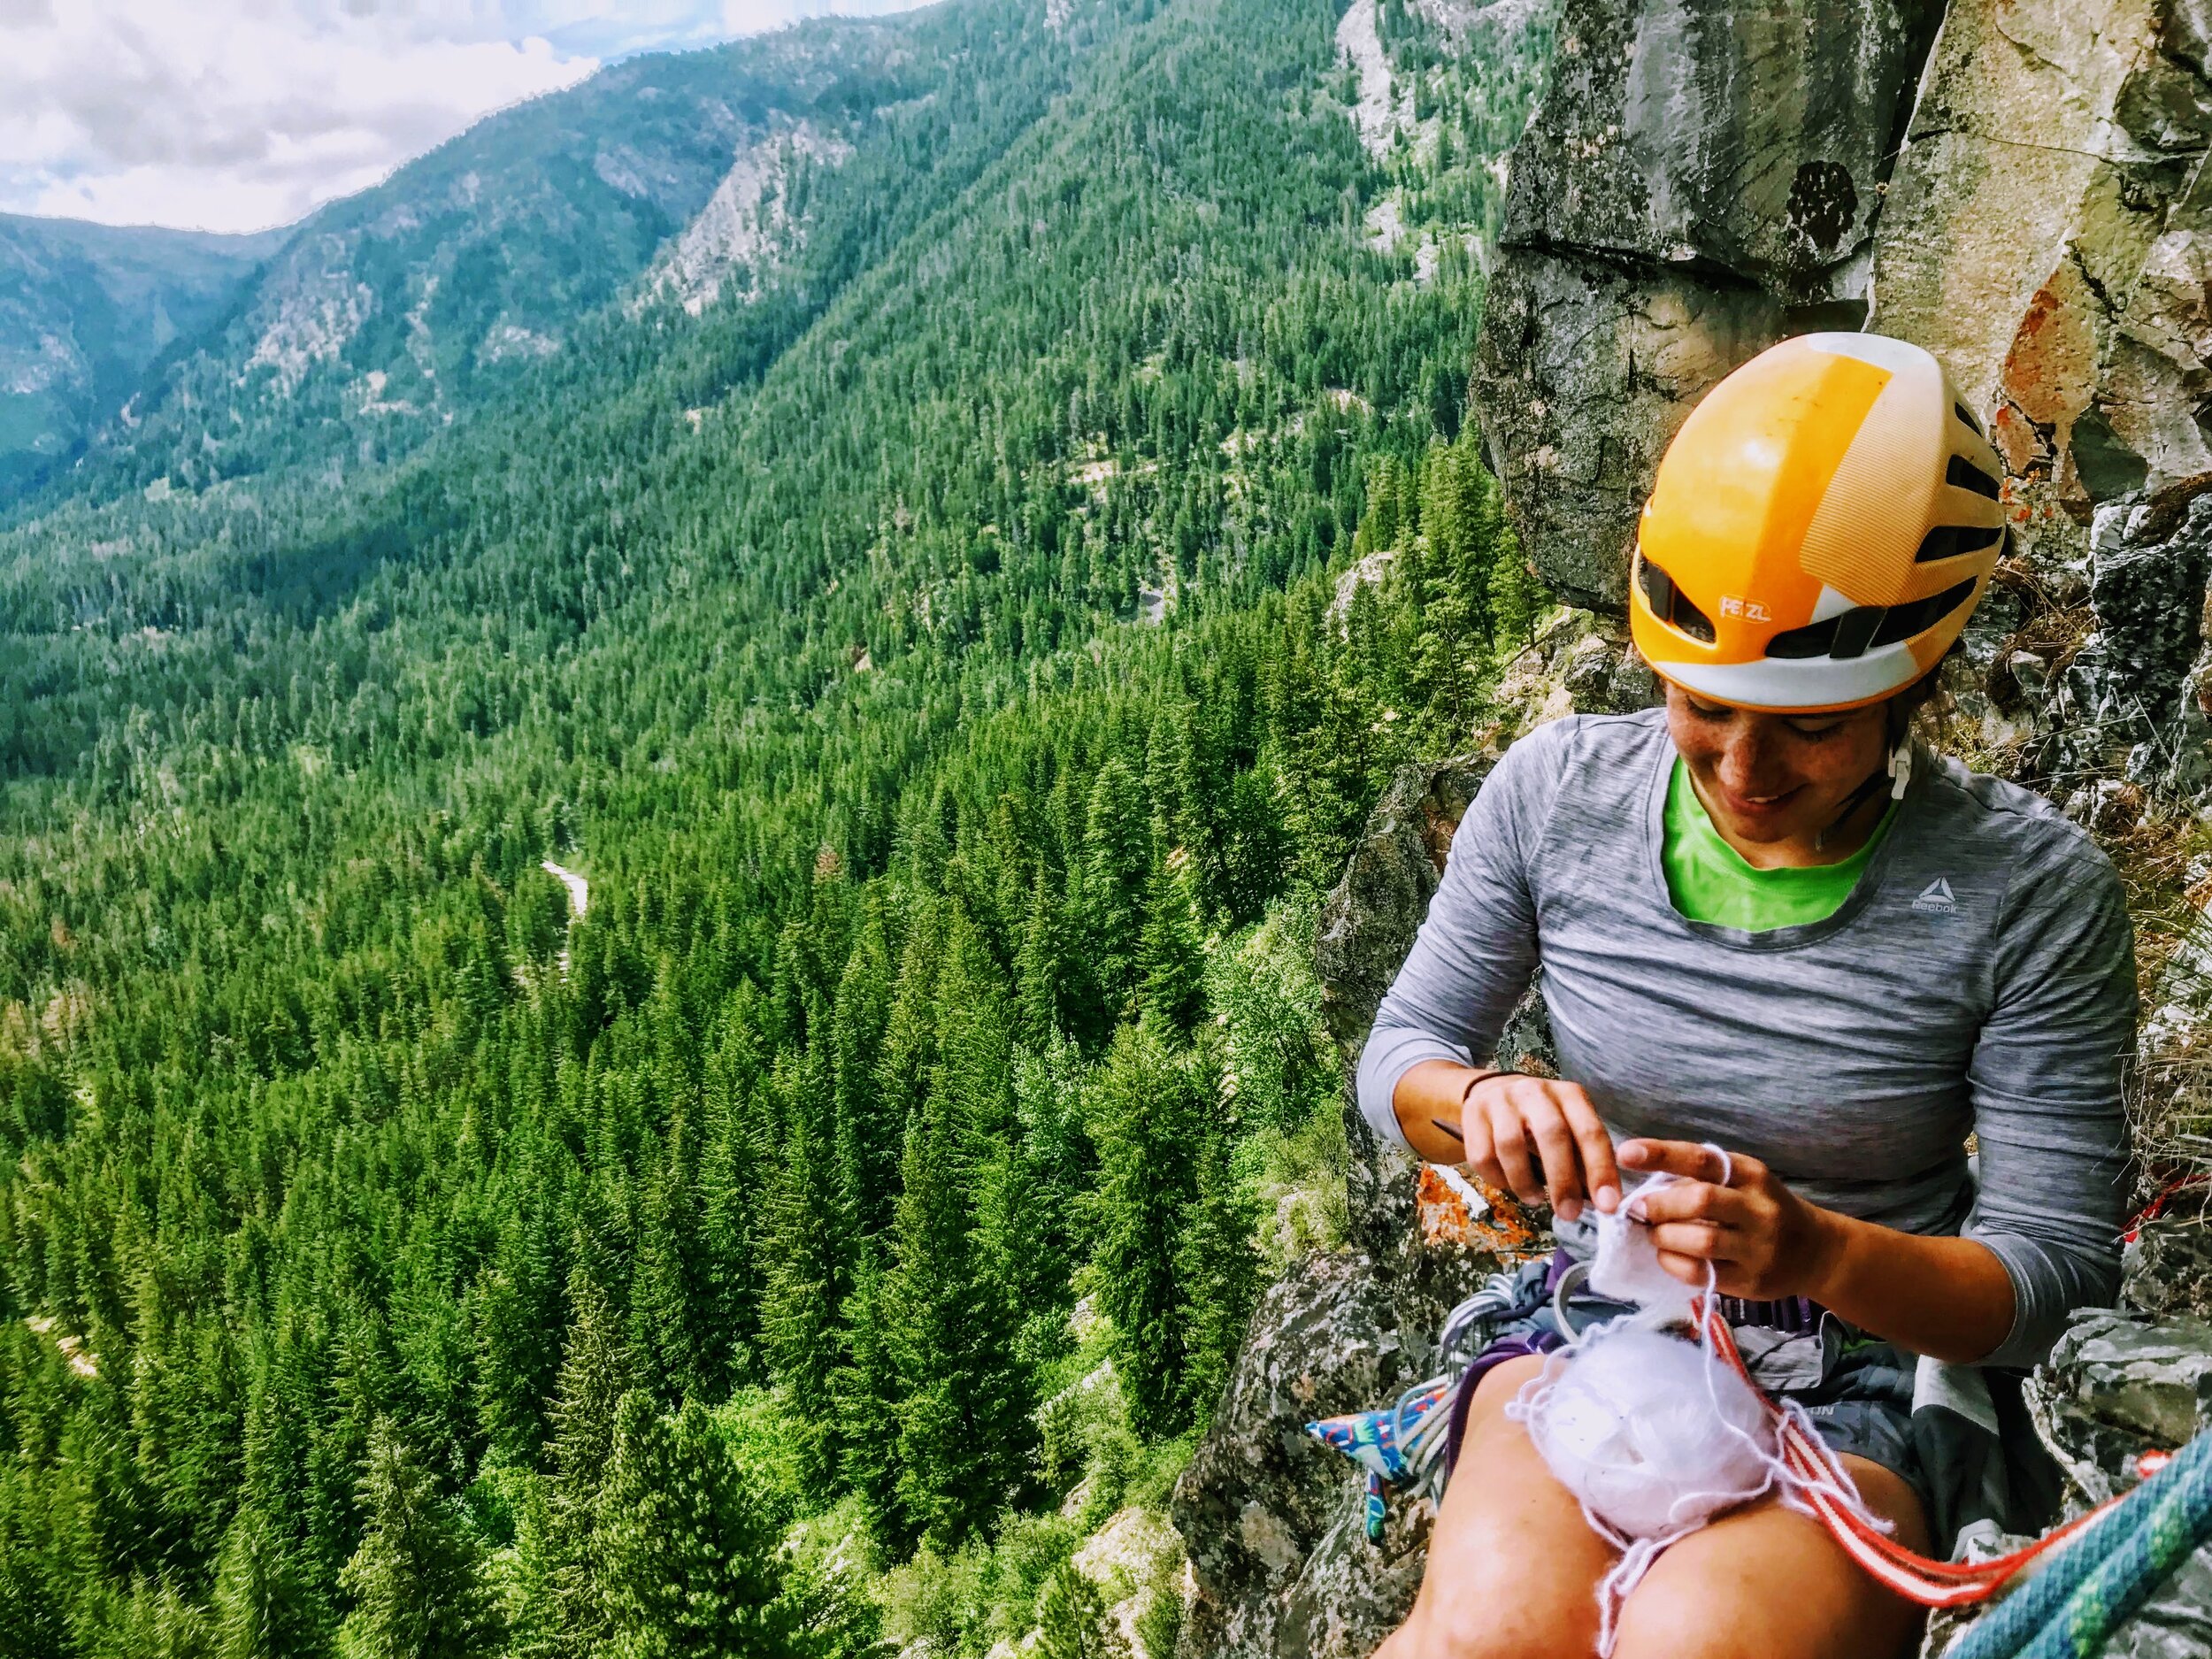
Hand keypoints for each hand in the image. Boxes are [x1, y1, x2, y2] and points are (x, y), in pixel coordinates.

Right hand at [1456, 1073, 1620, 1223]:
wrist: (1495, 1091)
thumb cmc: (1542, 1120)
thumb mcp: (1569, 1129)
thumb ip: (1583, 1160)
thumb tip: (1599, 1201)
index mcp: (1569, 1095)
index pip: (1590, 1131)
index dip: (1600, 1170)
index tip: (1607, 1206)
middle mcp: (1536, 1091)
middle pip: (1552, 1134)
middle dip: (1563, 1180)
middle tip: (1569, 1213)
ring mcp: (1501, 1100)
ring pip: (1510, 1145)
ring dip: (1525, 1182)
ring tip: (1535, 1199)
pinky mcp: (1472, 1114)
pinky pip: (1482, 1155)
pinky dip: (1497, 1179)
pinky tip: (1509, 1185)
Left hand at [1622, 1139, 1841, 1300]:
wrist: (1815, 1251)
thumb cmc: (1762, 1208)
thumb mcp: (1742, 1181)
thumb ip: (1700, 1178)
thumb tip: (1642, 1181)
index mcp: (1750, 1174)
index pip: (1701, 1159)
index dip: (1660, 1155)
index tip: (1625, 1153)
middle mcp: (1758, 1208)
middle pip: (1700, 1200)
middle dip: (1659, 1205)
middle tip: (1638, 1208)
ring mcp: (1757, 1247)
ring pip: (1701, 1240)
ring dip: (1665, 1236)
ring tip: (1654, 1233)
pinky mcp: (1751, 1280)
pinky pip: (1702, 1273)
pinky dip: (1674, 1263)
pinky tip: (1667, 1256)